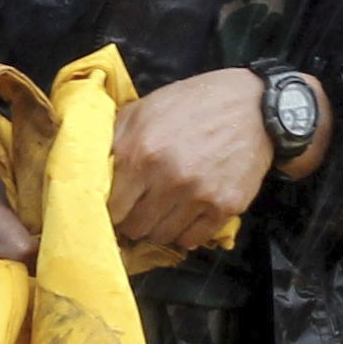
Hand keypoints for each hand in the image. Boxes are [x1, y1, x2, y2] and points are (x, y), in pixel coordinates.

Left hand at [104, 67, 274, 250]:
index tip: (116, 206)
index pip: (110, 206)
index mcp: (139, 152)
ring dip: (159, 227)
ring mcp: (198, 195)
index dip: (110, 209)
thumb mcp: (145, 108)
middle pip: (135, 227)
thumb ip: (114, 138)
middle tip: (141, 209)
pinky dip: (186, 232)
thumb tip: (88, 169)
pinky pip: (193, 239)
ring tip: (165, 210)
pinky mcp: (224, 207)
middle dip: (133, 220)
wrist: (255, 107)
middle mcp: (167, 178)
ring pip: (162, 236)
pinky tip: (187, 214)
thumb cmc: (194, 103)